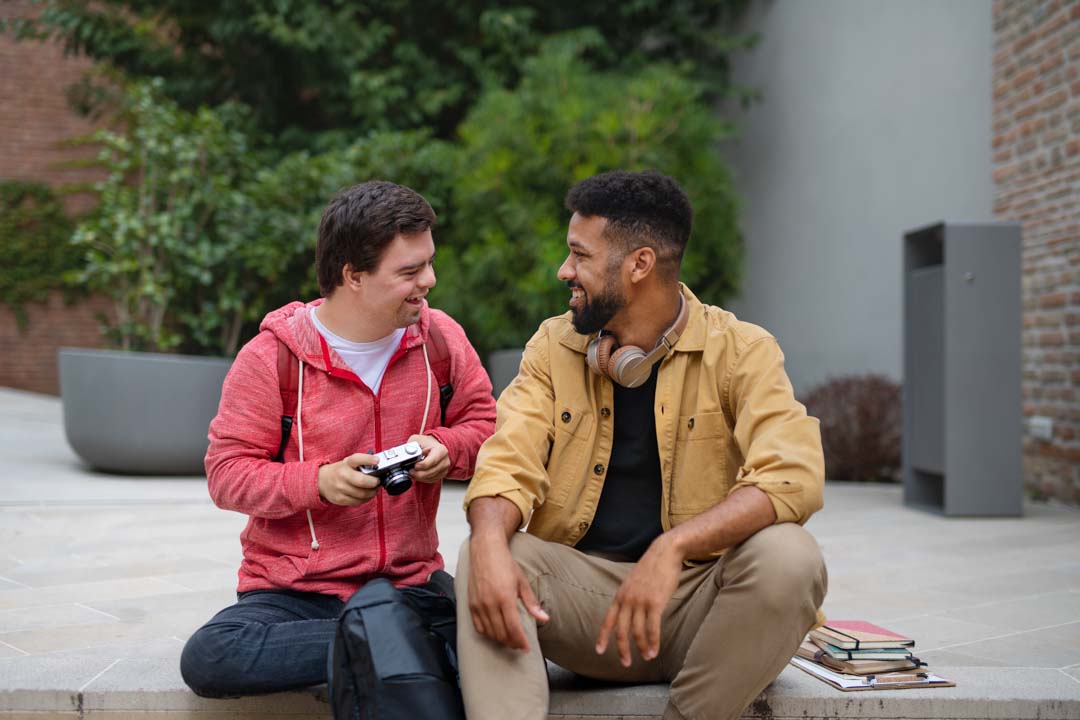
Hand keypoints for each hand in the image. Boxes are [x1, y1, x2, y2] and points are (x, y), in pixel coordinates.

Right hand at [317, 453, 380, 504]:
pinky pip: (358, 501)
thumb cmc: (340, 471)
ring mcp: (340, 488)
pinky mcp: (340, 499)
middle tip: (378, 481)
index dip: (368, 459)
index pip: (357, 459)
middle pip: (362, 481)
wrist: (321, 480)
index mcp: (346, 463)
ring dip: (372, 492)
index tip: (377, 461)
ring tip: (374, 489)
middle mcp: (342, 475)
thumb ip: (362, 463)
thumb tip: (379, 466)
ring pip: (362, 494)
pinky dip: (365, 499)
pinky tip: (367, 495)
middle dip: (374, 483)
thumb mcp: (348, 462)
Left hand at [407, 434, 449, 483]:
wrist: (433, 444)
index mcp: (441, 450)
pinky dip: (423, 479)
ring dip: (420, 477)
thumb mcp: (417, 440)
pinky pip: (431, 480)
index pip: (431, 462)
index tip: (414, 465)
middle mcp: (444, 460)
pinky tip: (418, 474)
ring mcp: (444, 468)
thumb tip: (404, 455)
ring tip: (413, 472)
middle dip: (418, 473)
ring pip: (430, 478)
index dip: (421, 465)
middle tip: (410, 471)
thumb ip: (411, 447)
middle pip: (430, 472)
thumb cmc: (426, 442)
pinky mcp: (442, 474)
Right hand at [468, 533, 548, 650]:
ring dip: (500, 640)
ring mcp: (479, 604)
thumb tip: (544, 618)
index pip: (513, 628)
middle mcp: (490, 603)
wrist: (485, 550)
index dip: (520, 641)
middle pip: (501, 633)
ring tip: (509, 640)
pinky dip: (487, 633)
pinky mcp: (471, 604)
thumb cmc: (505, 564)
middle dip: (512, 643)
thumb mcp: (522, 581)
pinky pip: (478, 626)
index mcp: (505, 598)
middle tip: (519, 645)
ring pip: (489, 632)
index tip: (526, 648)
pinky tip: (495, 633)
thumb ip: (531, 603)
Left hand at [595, 534, 682, 666]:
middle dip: (622, 649)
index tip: (599, 651)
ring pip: (637, 632)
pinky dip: (653, 642)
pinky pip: (652, 628)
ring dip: (641, 648)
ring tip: (646, 657)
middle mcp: (627, 599)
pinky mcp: (655, 603)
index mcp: (620, 595)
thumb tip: (631, 611)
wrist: (665, 552)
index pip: (608, 620)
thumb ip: (630, 596)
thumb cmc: (652, 567)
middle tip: (625, 664)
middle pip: (620, 630)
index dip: (602, 636)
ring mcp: (640, 601)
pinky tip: (654, 651)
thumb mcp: (634, 581)